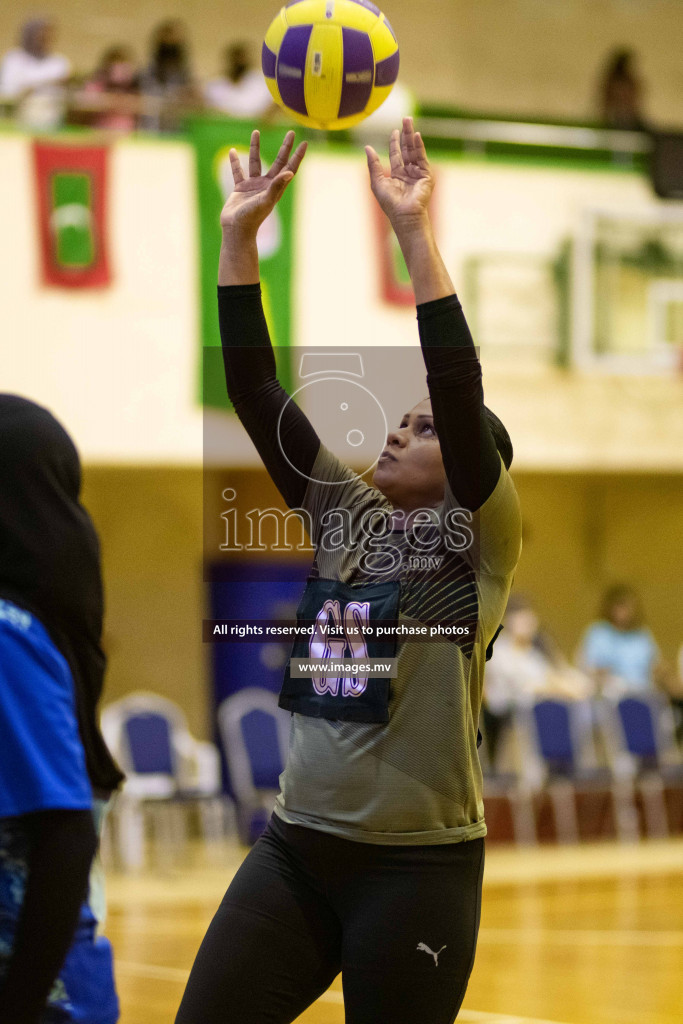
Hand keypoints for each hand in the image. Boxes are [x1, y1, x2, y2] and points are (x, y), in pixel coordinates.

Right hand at [220, 129, 306, 237]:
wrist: (236, 230)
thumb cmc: (252, 217)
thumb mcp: (266, 200)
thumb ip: (277, 186)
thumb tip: (291, 172)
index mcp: (276, 188)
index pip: (290, 168)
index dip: (297, 156)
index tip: (304, 143)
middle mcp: (266, 185)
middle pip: (278, 162)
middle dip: (285, 147)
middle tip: (291, 133)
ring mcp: (253, 186)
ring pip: (255, 162)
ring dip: (255, 147)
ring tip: (256, 132)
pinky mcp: (240, 188)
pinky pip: (238, 171)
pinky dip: (235, 162)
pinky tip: (233, 151)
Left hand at [365, 117, 433, 232]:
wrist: (404, 214)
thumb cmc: (389, 202)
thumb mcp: (377, 181)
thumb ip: (373, 164)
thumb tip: (367, 147)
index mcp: (397, 175)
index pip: (397, 155)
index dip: (395, 142)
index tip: (394, 130)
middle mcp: (408, 173)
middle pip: (407, 149)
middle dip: (406, 134)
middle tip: (406, 118)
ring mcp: (418, 174)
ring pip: (414, 151)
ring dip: (412, 136)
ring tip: (409, 121)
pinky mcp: (426, 175)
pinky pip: (422, 158)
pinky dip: (419, 146)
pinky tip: (416, 136)